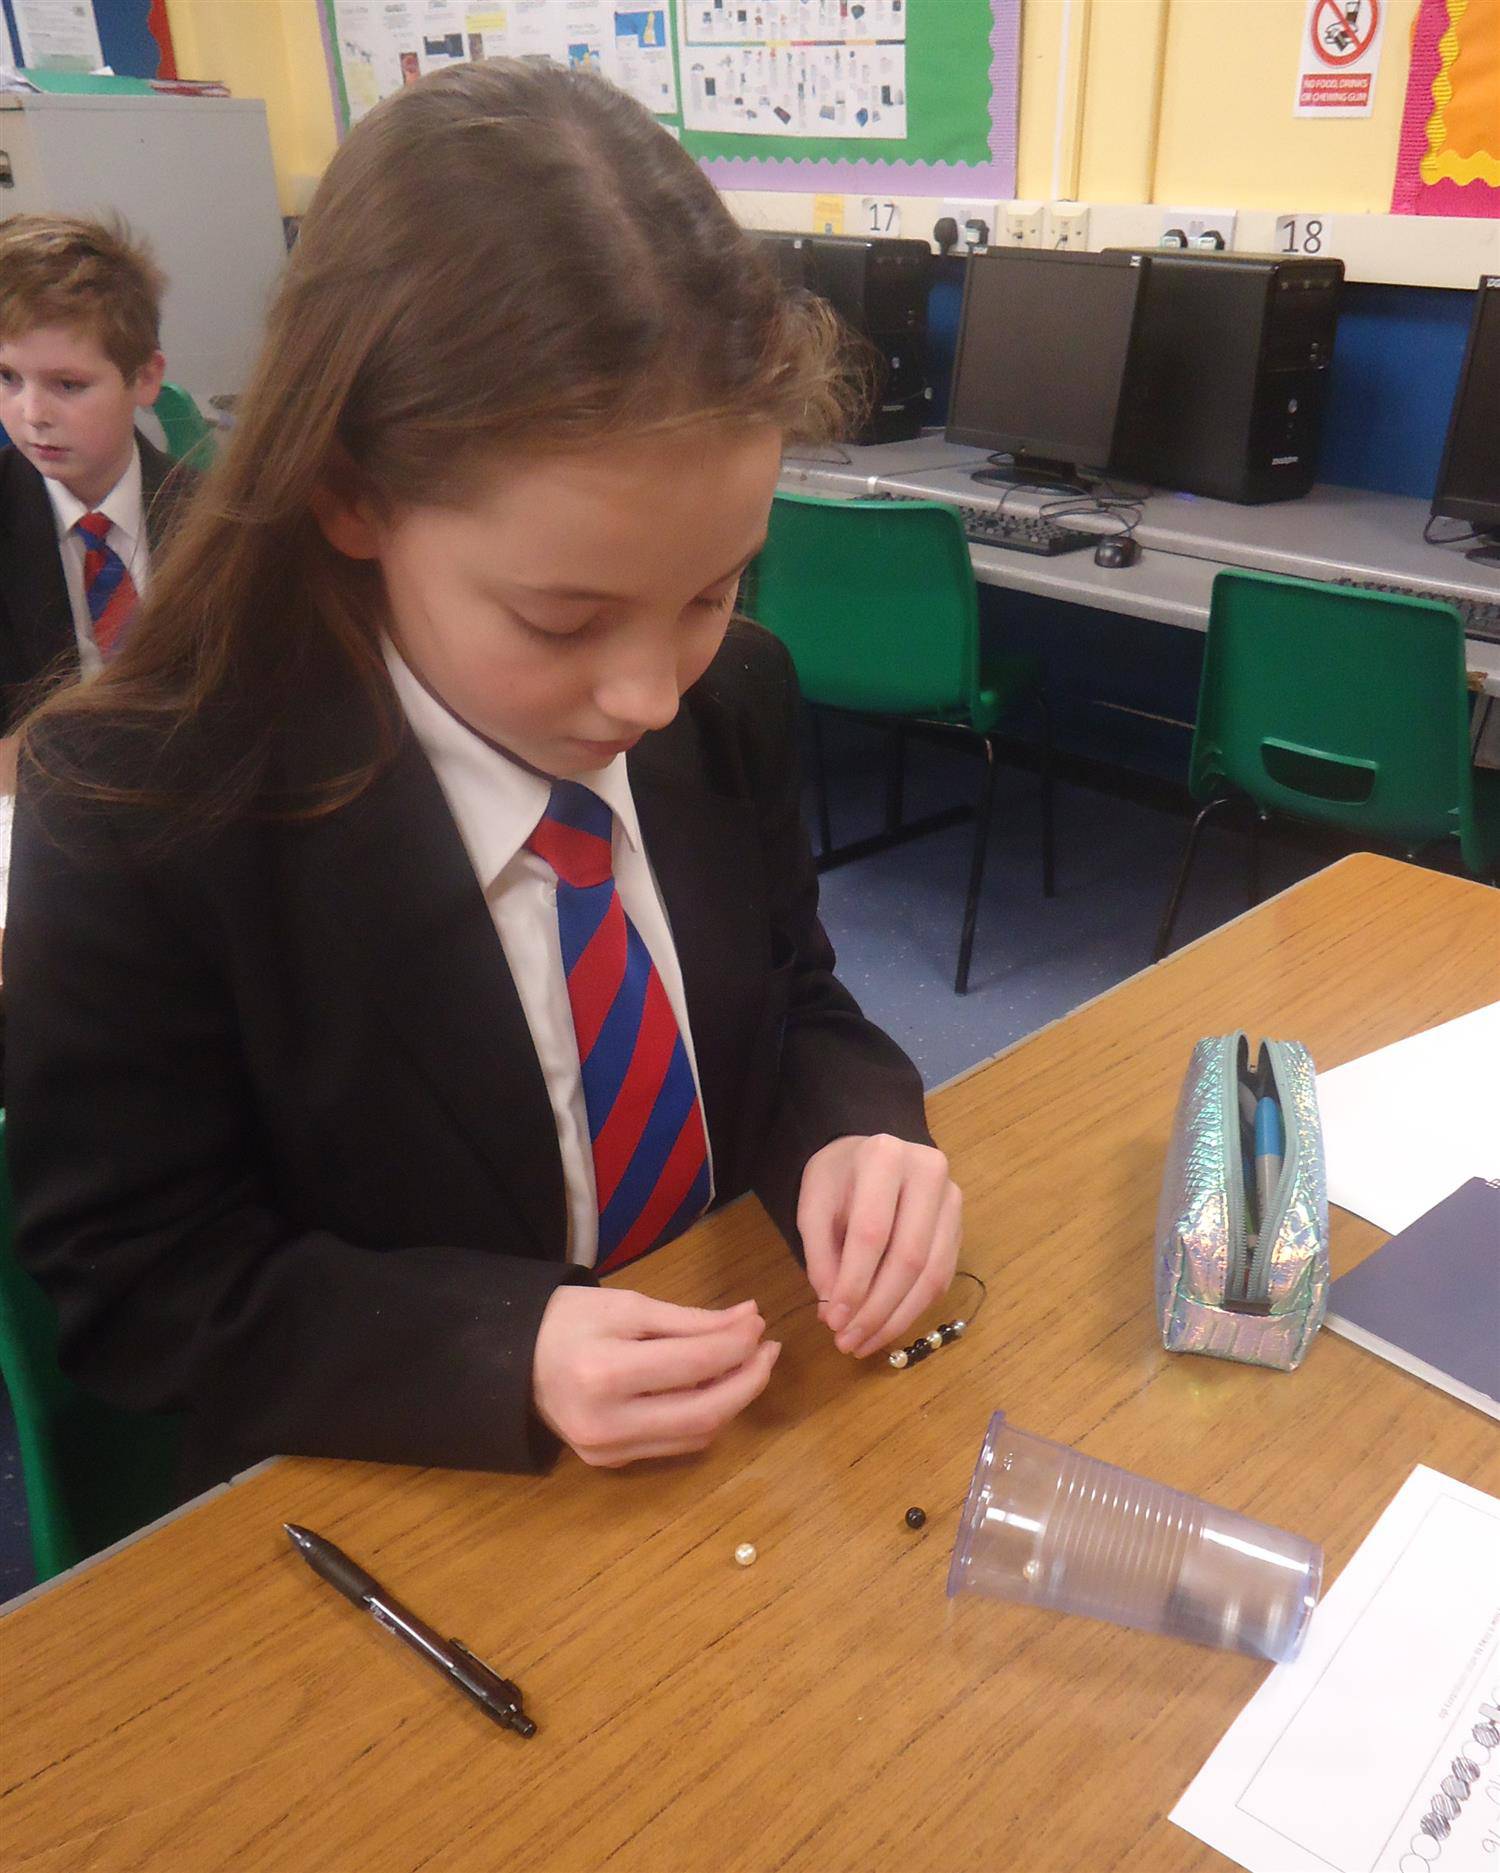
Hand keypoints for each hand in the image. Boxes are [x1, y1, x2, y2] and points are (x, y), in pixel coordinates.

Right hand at [532, 1288, 779, 1466]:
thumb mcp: (627, 1306)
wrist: (512, 1362)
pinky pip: (675, 1445)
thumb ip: (690, 1320)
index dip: (737, 1344)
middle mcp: (607, 1423)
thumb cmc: (568, 1321)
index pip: (694, 1364)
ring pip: (696, 1436)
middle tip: (769, 1349)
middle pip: (704, 1413)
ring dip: (733, 1401)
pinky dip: (705, 1417)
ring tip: (749, 1364)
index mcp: (605, 1372)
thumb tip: (749, 1319)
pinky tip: (715, 1387)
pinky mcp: (610, 1463)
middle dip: (748, 1380)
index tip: (759, 1321)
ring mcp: (608, 1451)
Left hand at [797, 1134, 960, 1357]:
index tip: (833, 1321)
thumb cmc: (838, 1180)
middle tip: (848, 1341)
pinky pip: (942, 1278)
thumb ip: (820, 1257)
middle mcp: (929, 1172)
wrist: (871, 1156)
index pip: (872, 1232)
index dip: (854, 1282)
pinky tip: (885, 1328)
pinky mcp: (960, 1226)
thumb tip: (834, 1313)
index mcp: (884, 1157)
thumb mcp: (813, 1208)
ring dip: (897, 1318)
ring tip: (863, 1344)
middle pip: (908, 1257)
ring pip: (932, 1274)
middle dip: (876, 1309)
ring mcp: (952, 1199)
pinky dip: (913, 1310)